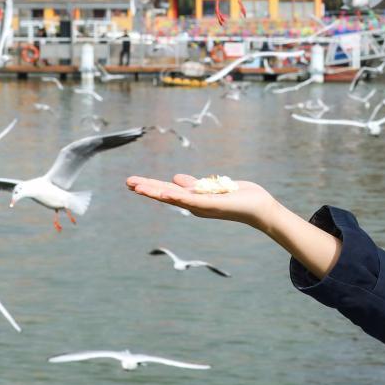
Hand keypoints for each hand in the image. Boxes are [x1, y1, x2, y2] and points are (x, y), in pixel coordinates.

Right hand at [126, 174, 279, 231]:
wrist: (258, 207)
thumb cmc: (238, 197)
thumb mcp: (212, 187)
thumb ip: (194, 184)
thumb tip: (175, 178)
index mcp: (193, 198)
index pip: (167, 191)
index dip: (150, 186)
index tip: (133, 182)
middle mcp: (194, 204)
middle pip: (165, 195)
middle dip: (147, 189)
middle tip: (127, 183)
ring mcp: (201, 205)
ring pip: (173, 197)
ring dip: (155, 192)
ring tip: (138, 187)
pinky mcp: (211, 204)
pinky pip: (191, 199)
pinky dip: (177, 196)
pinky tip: (164, 191)